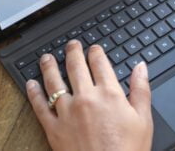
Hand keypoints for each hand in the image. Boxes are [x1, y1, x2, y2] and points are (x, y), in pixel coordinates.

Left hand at [26, 40, 152, 150]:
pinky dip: (34, 93)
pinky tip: (31, 84)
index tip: (93, 49)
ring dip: (49, 66)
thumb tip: (140, 67)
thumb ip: (141, 89)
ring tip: (47, 58)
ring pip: (54, 82)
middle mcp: (86, 98)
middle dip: (72, 52)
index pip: (99, 63)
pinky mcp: (54, 129)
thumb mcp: (143, 119)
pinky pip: (40, 106)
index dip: (95, 52)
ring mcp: (67, 112)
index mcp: (109, 94)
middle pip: (75, 66)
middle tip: (71, 45)